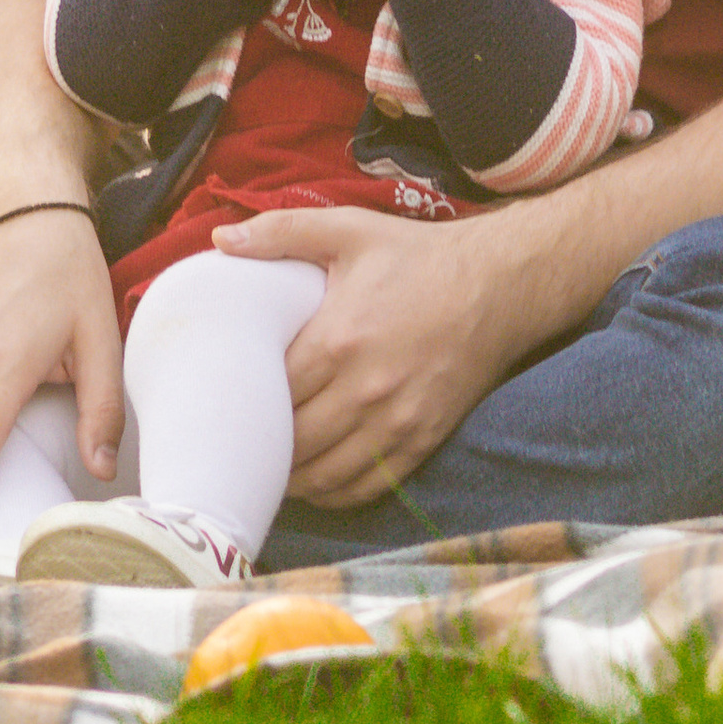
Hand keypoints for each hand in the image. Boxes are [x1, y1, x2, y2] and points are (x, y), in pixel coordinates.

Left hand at [217, 206, 548, 505]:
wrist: (501, 284)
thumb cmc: (419, 256)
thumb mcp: (350, 230)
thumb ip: (281, 232)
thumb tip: (221, 241)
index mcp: (338, 340)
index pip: (270, 395)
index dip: (244, 403)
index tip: (229, 400)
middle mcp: (365, 390)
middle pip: (292, 442)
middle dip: (263, 445)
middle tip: (241, 438)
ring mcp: (397, 422)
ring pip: (324, 475)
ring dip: (291, 478)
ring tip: (269, 466)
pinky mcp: (421, 440)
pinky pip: (365, 486)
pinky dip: (332, 493)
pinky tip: (314, 481)